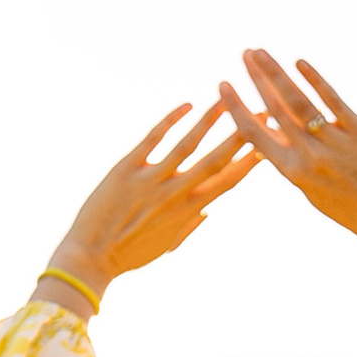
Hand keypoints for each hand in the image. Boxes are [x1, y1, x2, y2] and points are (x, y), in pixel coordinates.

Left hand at [40, 104, 254, 303]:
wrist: (89, 258)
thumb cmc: (129, 254)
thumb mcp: (166, 244)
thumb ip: (189, 225)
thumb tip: (207, 211)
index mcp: (188, 211)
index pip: (228, 182)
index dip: (249, 162)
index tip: (268, 143)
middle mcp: (176, 194)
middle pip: (217, 159)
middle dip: (242, 135)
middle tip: (261, 113)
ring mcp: (152, 180)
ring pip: (188, 144)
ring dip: (210, 120)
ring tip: (225, 98)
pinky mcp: (127, 170)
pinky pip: (153, 139)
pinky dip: (171, 120)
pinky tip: (187, 105)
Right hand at [216, 52, 356, 302]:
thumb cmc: (348, 208)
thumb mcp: (310, 189)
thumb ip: (290, 161)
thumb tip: (269, 132)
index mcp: (292, 172)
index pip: (254, 133)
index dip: (236, 107)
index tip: (223, 85)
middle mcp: (309, 155)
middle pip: (275, 108)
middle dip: (256, 78)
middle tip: (244, 53)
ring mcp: (334, 142)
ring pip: (298, 101)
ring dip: (277, 73)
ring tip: (261, 52)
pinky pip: (332, 101)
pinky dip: (314, 79)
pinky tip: (300, 62)